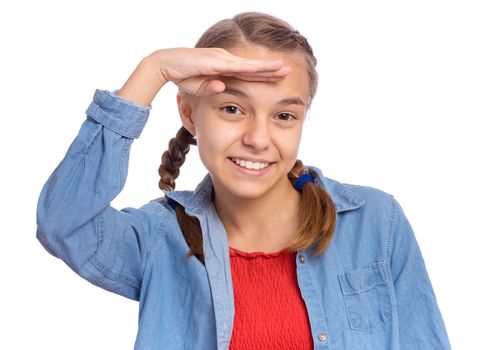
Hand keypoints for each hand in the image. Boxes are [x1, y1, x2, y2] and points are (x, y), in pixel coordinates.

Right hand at [152, 48, 290, 95]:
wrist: (165, 65)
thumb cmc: (181, 76)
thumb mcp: (199, 88)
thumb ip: (211, 89)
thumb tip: (222, 90)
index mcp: (224, 68)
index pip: (248, 74)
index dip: (264, 76)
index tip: (279, 79)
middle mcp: (226, 61)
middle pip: (253, 68)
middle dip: (271, 69)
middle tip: (289, 71)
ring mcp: (221, 60)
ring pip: (248, 65)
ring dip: (266, 67)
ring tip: (283, 68)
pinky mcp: (214, 62)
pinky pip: (234, 67)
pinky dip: (248, 68)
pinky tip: (261, 69)